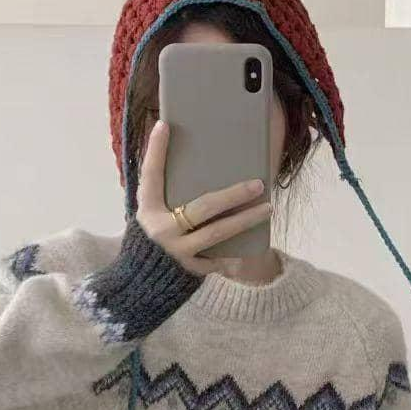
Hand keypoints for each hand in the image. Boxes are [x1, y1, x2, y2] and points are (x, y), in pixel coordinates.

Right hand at [135, 119, 272, 276]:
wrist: (142, 283)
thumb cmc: (153, 239)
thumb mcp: (151, 215)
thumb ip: (164, 193)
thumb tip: (181, 153)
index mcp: (148, 211)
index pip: (151, 176)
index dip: (155, 151)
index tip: (165, 125)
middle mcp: (161, 231)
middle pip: (203, 207)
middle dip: (234, 194)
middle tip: (258, 184)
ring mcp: (177, 252)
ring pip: (218, 233)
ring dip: (246, 220)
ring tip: (268, 208)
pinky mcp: (191, 270)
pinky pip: (220, 257)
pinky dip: (236, 251)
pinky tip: (256, 242)